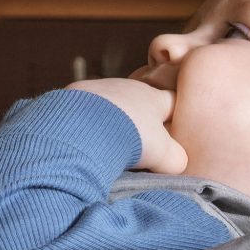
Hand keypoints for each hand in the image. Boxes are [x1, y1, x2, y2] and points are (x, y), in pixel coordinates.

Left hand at [71, 77, 189, 174]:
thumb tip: (177, 163)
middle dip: (140, 119)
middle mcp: (126, 87)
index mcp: (152, 97)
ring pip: (111, 103)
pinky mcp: (71, 96)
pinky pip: (84, 108)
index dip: (176, 115)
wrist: (83, 126)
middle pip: (139, 100)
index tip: (174, 130)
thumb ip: (176, 159)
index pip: (172, 100)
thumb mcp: (163, 154)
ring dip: (110, 119)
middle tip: (137, 143)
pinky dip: (86, 121)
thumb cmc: (131, 137)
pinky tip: (83, 138)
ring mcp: (98, 88)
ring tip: (106, 144)